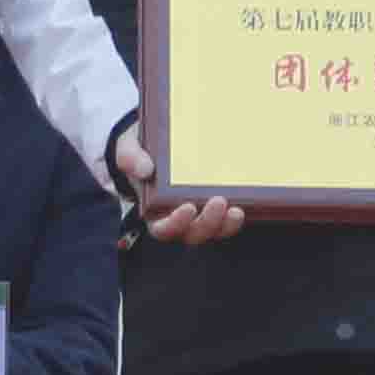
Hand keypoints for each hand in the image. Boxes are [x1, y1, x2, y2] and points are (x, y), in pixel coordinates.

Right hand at [108, 120, 245, 248]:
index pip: (163, 229)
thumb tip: (145, 169)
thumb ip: (130, 158)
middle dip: (207, 223)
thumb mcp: (128, 149)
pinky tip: (245, 202)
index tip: (188, 207)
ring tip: (236, 209)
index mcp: (153, 211)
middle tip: (219, 201)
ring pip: (213, 230)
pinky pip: (226, 218)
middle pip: (193, 234)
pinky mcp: (214, 204)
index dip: (176, 224)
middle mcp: (177, 218)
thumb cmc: (140, 150)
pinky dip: (235, 216)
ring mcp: (198, 213)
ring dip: (226, 225)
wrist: (156, 141)